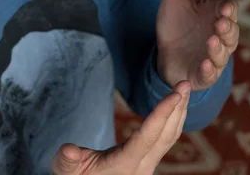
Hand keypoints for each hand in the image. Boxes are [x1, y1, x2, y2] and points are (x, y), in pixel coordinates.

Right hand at [51, 81, 190, 174]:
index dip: (161, 115)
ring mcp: (146, 165)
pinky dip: (172, 121)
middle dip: (177, 108)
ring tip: (184, 90)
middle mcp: (141, 168)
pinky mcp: (146, 161)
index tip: (174, 95)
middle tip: (185, 83)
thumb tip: (69, 150)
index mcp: (123, 166)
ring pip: (169, 139)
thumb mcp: (64, 170)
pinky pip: (165, 140)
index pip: (147, 138)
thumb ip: (66, 161)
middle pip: (166, 136)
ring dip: (179, 113)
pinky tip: (175, 108)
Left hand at [156, 0, 238, 90]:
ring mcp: (213, 56)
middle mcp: (220, 36)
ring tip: (211, 40)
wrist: (164, 51)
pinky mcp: (202, 73)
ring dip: (219, 48)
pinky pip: (209, 74)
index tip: (223, 7)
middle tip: (220, 22)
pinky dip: (209, 69)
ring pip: (223, 53)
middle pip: (230, 32)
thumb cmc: (177, 21)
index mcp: (218, 14)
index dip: (227, 9)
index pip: (228, 10)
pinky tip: (204, 65)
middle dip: (227, 28)